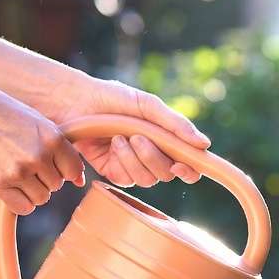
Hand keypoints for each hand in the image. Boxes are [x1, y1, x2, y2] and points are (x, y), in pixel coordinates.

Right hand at [0, 84, 83, 215]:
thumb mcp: (36, 121)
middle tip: (24, 162)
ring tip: (15, 171)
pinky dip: (19, 202)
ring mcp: (18, 171)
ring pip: (42, 198)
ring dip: (32, 190)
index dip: (64, 170)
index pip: (74, 171)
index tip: (51, 164)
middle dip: (44, 178)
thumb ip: (59, 147)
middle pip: (57, 185)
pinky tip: (10, 186)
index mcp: (52, 138)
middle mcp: (38, 156)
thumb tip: (80, 180)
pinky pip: (23, 207)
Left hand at [43, 75, 209, 187]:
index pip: (189, 165)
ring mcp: (133, 167)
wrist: (74, 101)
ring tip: (120, 137)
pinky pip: (127, 179)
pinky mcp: (113, 173)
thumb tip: (204, 144)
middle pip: (168, 174)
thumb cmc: (112, 98)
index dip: (190, 171)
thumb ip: (176, 124)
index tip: (181, 165)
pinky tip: (112, 145)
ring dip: (135, 159)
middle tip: (138, 137)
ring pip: (148, 180)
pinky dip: (121, 161)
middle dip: (153, 158)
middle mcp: (153, 156)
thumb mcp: (147, 105)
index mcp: (166, 140)